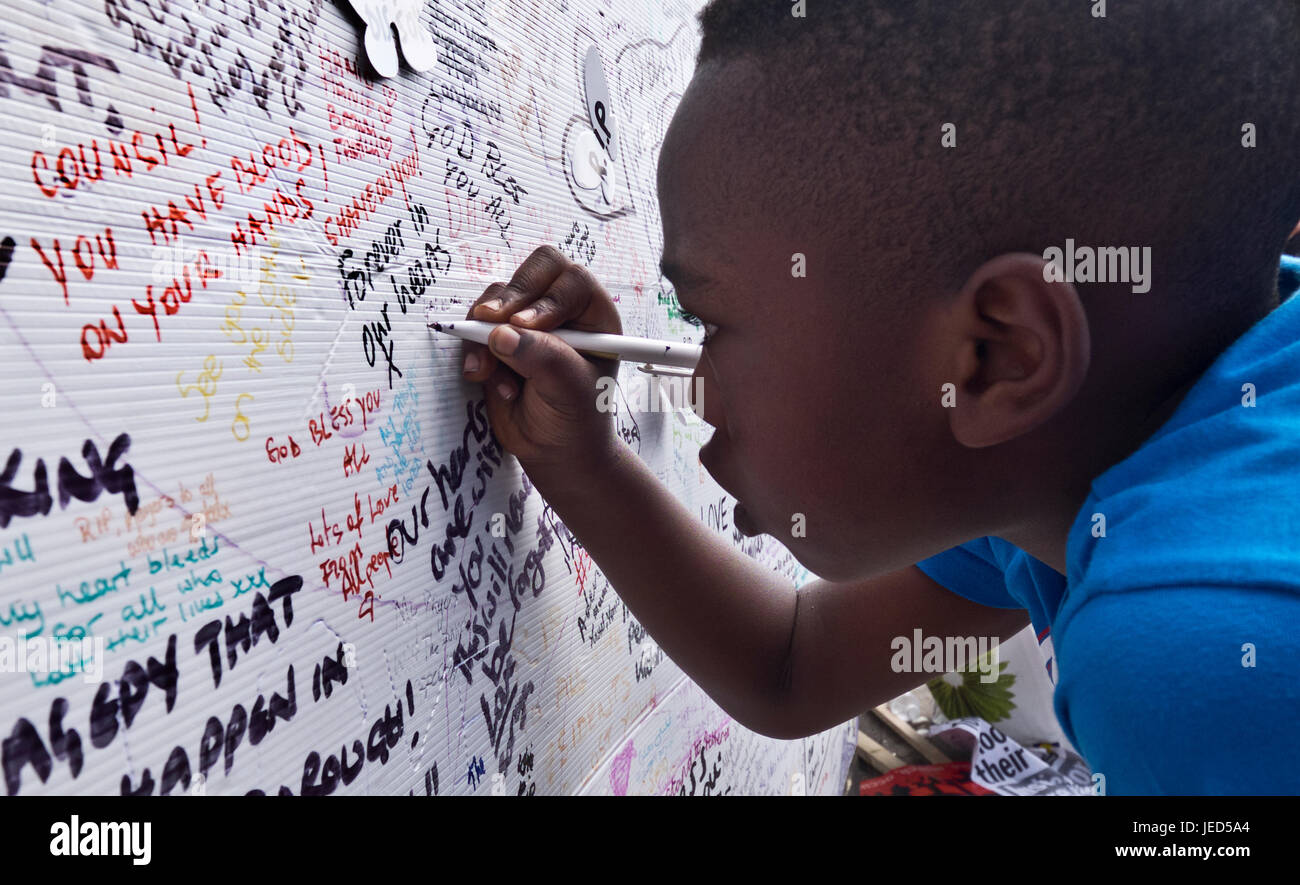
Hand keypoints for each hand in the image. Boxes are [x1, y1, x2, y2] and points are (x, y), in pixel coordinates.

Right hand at [460, 245, 623, 473]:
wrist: (555, 450)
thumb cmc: (577, 418)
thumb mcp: (569, 390)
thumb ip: (542, 358)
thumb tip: (500, 334)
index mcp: (593, 315)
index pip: (571, 281)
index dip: (547, 298)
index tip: (526, 326)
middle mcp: (560, 309)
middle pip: (532, 272)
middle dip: (509, 298)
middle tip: (490, 321)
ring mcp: (526, 321)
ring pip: (496, 298)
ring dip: (484, 332)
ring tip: (489, 373)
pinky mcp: (497, 337)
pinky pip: (474, 325)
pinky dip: (472, 349)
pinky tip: (485, 379)